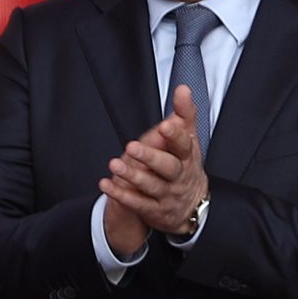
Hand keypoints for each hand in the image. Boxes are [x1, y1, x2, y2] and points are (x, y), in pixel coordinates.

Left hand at [101, 84, 207, 239]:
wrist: (192, 205)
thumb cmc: (185, 164)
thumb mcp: (188, 140)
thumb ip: (185, 114)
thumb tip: (183, 89)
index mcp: (187, 157)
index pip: (184, 145)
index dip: (176, 135)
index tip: (165, 125)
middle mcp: (179, 176)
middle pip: (168, 167)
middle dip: (151, 157)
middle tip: (132, 146)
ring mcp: (167, 194)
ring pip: (151, 186)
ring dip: (132, 175)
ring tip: (114, 165)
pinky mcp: (154, 210)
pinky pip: (137, 203)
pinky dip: (121, 194)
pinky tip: (106, 184)